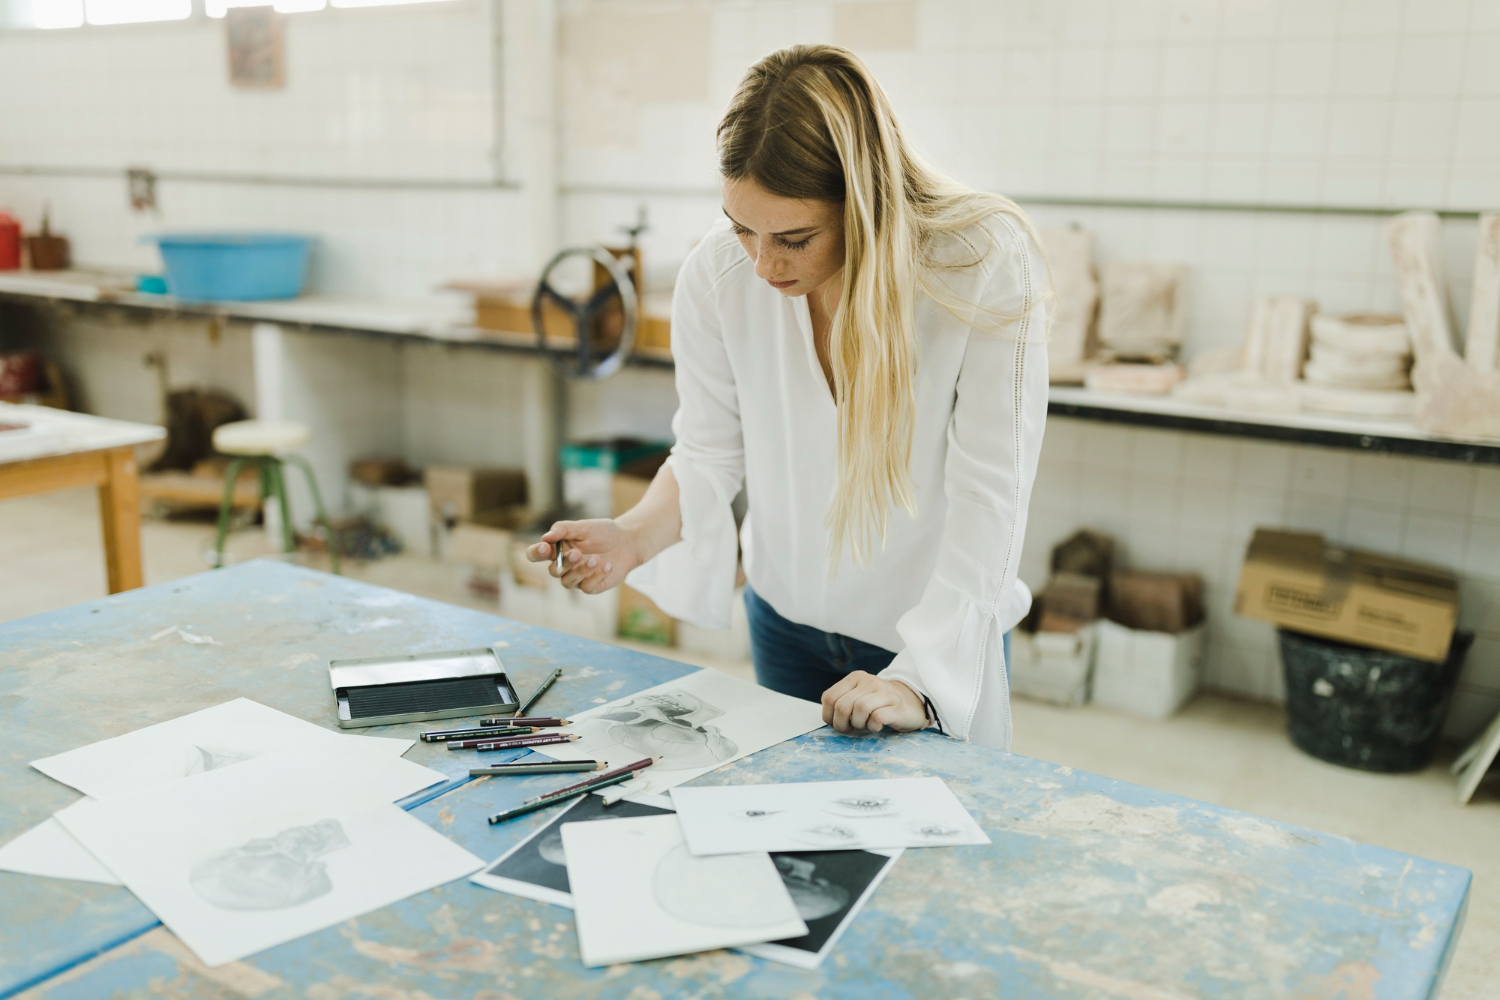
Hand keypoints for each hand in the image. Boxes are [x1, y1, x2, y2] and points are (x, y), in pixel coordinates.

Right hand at [524, 519, 640, 593]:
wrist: (627, 541)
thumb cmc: (602, 533)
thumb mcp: (583, 526)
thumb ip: (563, 529)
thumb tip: (545, 537)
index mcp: (556, 549)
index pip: (536, 555)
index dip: (535, 553)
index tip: (545, 547)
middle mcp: (563, 566)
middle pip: (552, 571)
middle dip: (564, 563)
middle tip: (578, 553)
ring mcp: (577, 578)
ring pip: (568, 582)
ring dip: (581, 571)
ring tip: (596, 559)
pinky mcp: (592, 586)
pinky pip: (587, 588)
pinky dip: (597, 576)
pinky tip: (608, 565)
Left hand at [821, 671, 927, 733]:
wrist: (910, 705)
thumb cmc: (878, 706)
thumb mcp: (857, 697)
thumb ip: (841, 703)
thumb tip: (829, 718)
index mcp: (855, 678)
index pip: (829, 697)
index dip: (829, 716)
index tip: (837, 723)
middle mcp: (869, 681)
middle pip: (842, 706)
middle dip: (842, 724)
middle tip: (850, 728)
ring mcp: (884, 692)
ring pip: (860, 709)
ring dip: (858, 724)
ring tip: (864, 725)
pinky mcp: (897, 706)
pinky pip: (877, 717)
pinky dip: (873, 726)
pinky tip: (877, 726)